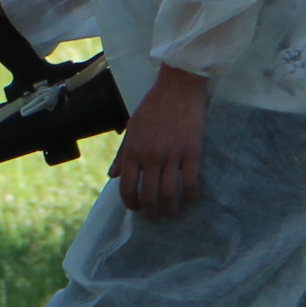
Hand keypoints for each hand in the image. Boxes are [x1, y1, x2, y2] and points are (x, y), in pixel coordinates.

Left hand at [109, 67, 209, 219]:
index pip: (127, 188)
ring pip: (170, 194)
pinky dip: (190, 196)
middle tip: (155, 218)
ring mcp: (172, 156)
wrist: (178, 88)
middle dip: (151, 212)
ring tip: (172, 214)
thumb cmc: (152, 107)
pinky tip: (190, 199)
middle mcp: (150, 156)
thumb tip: (113, 175)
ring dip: (171, 210)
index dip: (131, 204)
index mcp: (133, 151)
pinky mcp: (192, 153)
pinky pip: (191, 182)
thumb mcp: (132, 129)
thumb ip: (123, 155)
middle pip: (149, 196)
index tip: (136, 209)